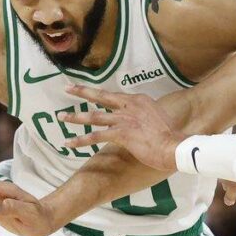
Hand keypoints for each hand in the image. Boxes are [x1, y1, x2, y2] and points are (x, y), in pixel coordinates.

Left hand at [58, 84, 183, 171]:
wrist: (174, 146)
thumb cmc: (170, 136)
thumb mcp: (158, 117)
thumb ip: (145, 115)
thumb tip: (139, 119)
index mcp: (138, 100)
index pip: (114, 95)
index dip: (100, 93)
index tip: (89, 91)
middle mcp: (129, 105)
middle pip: (100, 96)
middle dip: (81, 92)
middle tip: (67, 88)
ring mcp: (123, 119)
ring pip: (93, 116)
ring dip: (75, 117)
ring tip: (61, 117)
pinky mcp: (120, 133)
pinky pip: (94, 136)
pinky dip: (80, 140)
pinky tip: (69, 143)